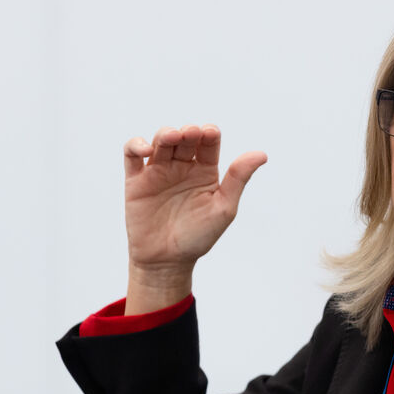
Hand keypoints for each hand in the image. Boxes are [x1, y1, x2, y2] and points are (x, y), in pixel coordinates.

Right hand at [123, 125, 266, 312]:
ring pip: (160, 141)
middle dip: (188, 132)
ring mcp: (158, 172)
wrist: (168, 261)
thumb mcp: (224, 208)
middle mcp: (182, 167)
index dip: (208, 133)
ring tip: (172, 136)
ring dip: (165, 134)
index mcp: (205, 171)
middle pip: (184, 138)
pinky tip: (146, 150)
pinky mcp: (136, 180)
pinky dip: (136, 145)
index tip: (210, 133)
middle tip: (191, 134)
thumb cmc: (199, 237)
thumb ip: (238, 179)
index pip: (208, 143)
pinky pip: (132, 155)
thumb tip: (262, 154)